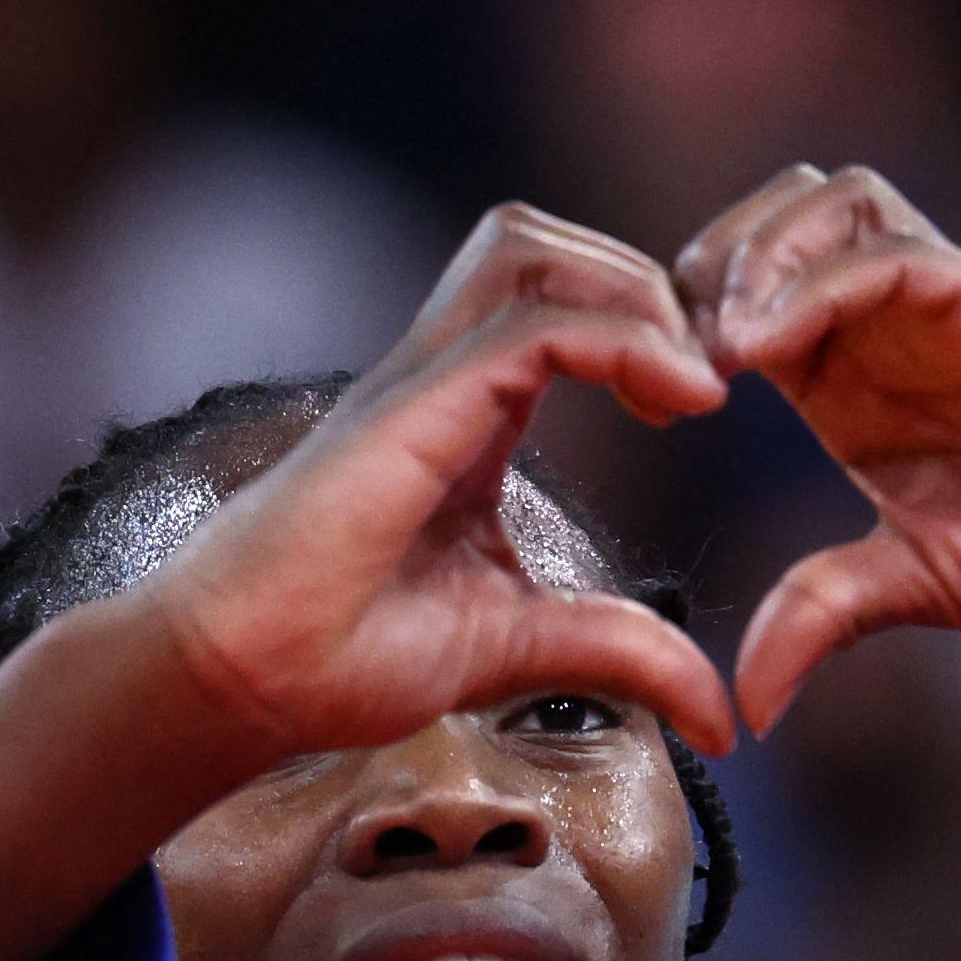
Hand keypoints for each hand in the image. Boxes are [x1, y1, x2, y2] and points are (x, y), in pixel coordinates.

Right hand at [142, 202, 736, 763]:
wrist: (240, 681)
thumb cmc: (339, 658)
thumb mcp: (522, 648)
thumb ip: (620, 653)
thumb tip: (720, 718)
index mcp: (464, 414)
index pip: (556, 301)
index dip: (643, 323)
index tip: (701, 402)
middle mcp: (439, 377)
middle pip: (543, 243)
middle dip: (642, 282)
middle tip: (700, 377)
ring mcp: (418, 382)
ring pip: (529, 247)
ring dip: (629, 291)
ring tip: (686, 381)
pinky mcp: (411, 408)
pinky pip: (533, 324)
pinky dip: (622, 340)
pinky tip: (677, 398)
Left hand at [675, 164, 960, 733]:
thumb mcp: (920, 586)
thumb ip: (827, 613)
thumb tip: (746, 703)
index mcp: (852, 381)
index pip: (738, 297)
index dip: (673, 330)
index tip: (644, 408)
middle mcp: (891, 326)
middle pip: (766, 223)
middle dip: (698, 272)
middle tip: (667, 365)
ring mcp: (946, 304)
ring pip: (826, 204)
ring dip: (753, 258)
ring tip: (720, 352)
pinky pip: (890, 250)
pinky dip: (816, 283)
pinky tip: (768, 351)